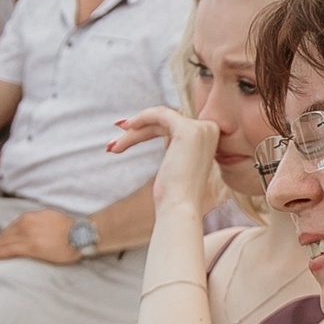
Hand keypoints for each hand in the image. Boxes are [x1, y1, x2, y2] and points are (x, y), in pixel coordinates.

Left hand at [0, 210, 78, 264]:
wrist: (81, 235)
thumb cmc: (71, 229)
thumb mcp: (51, 218)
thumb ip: (40, 222)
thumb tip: (36, 229)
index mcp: (31, 217)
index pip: (12, 227)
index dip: (2, 236)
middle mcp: (26, 223)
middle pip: (5, 234)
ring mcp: (27, 235)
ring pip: (4, 241)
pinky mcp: (31, 247)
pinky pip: (9, 250)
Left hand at [109, 105, 225, 216]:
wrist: (180, 209)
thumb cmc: (175, 196)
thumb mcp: (176, 165)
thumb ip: (175, 148)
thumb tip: (157, 135)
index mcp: (209, 138)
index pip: (174, 126)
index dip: (149, 129)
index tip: (125, 137)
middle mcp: (209, 130)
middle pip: (165, 123)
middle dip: (138, 133)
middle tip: (113, 146)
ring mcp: (201, 129)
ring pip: (160, 119)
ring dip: (134, 132)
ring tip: (113, 146)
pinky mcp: (188, 130)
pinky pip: (161, 113)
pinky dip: (142, 117)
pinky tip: (126, 127)